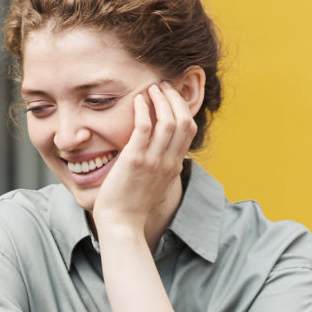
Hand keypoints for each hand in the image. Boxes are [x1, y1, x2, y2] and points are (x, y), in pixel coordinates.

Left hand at [94, 82, 198, 244]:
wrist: (122, 225)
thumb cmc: (132, 206)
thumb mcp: (155, 184)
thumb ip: (160, 167)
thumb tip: (160, 154)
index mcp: (174, 166)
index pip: (189, 130)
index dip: (182, 108)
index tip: (170, 97)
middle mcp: (169, 162)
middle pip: (184, 120)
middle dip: (174, 98)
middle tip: (162, 86)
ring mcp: (153, 160)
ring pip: (168, 120)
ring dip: (160, 99)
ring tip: (151, 88)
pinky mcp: (135, 160)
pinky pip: (144, 127)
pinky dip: (143, 109)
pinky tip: (136, 101)